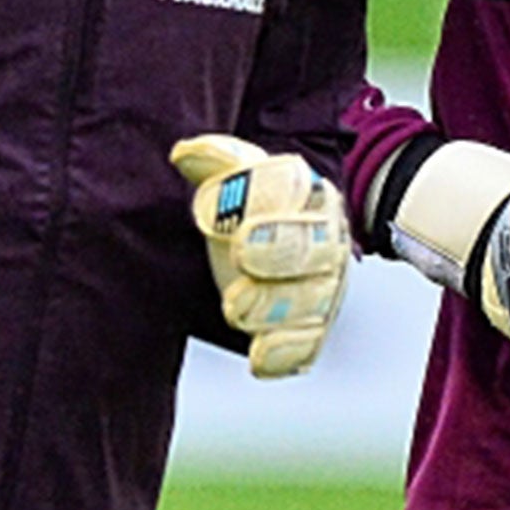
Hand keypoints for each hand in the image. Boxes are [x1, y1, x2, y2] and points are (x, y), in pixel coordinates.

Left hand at [171, 134, 349, 378]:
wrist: (264, 248)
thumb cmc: (250, 210)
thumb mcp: (232, 176)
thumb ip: (214, 162)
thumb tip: (185, 153)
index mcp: (306, 191)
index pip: (290, 185)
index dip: (255, 193)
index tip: (209, 208)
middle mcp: (323, 239)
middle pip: (311, 245)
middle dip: (279, 248)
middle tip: (241, 252)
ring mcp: (321, 288)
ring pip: (311, 300)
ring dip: (275, 306)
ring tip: (236, 307)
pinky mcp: (310, 330)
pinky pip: (308, 346)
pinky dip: (285, 353)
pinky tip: (259, 356)